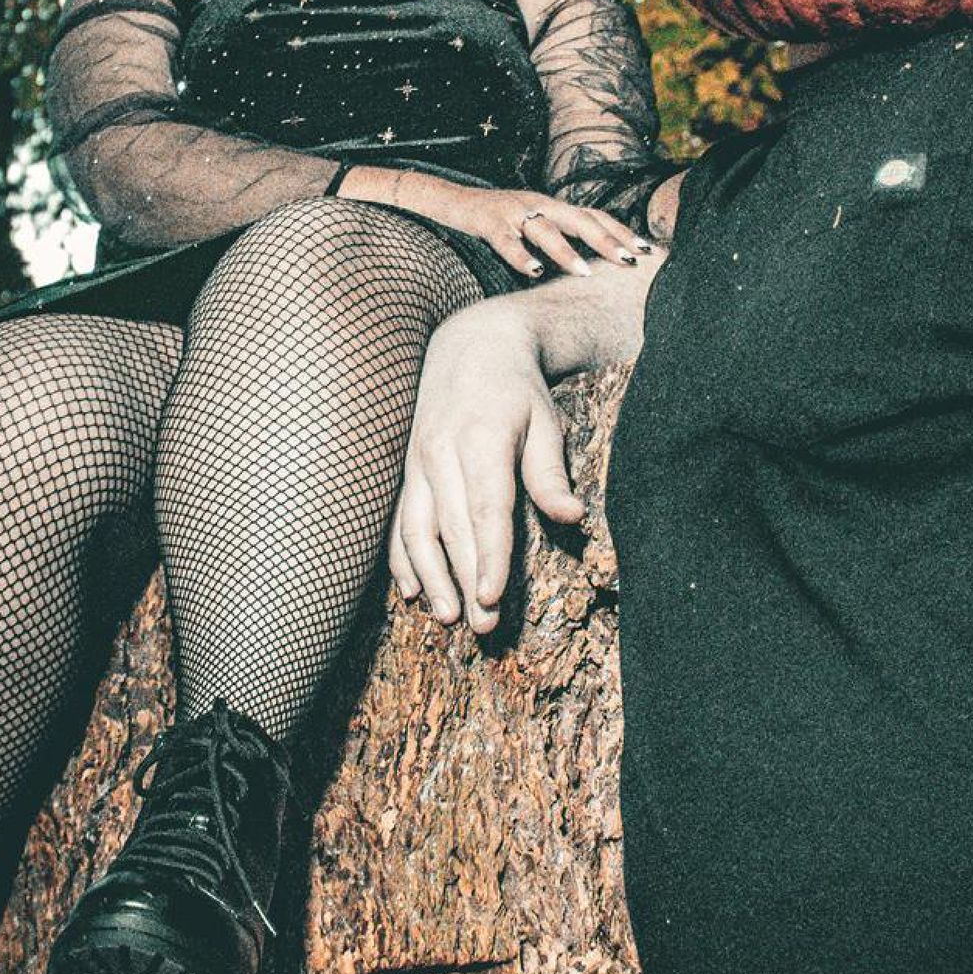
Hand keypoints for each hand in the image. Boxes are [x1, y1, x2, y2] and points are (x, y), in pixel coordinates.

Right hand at [348, 169, 647, 280]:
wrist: (450, 199)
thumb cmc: (497, 219)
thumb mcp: (533, 224)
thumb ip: (560, 237)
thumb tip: (593, 261)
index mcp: (552, 205)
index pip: (595, 216)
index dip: (621, 231)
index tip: (647, 250)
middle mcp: (539, 204)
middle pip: (580, 220)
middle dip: (607, 242)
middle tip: (631, 261)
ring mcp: (514, 211)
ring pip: (546, 230)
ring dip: (567, 253)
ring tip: (587, 275)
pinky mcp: (488, 221)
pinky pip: (506, 240)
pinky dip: (521, 256)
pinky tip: (534, 272)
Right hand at [389, 301, 584, 630]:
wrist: (470, 347)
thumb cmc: (517, 391)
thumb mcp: (544, 422)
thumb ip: (550, 473)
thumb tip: (572, 518)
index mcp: (480, 440)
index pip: (485, 509)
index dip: (489, 556)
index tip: (493, 596)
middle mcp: (441, 454)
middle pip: (452, 528)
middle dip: (465, 581)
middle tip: (482, 626)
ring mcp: (418, 464)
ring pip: (417, 529)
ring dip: (430, 577)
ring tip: (446, 617)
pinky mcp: (408, 472)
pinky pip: (400, 521)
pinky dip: (403, 559)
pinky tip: (412, 591)